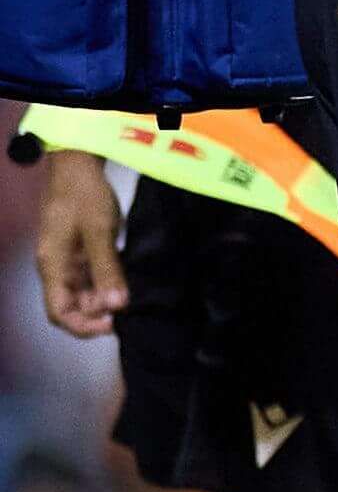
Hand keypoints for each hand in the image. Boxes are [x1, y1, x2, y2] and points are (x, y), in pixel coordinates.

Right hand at [32, 151, 123, 337]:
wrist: (77, 166)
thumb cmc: (84, 194)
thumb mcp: (99, 231)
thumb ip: (107, 269)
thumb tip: (117, 306)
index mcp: (52, 267)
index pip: (59, 313)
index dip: (84, 326)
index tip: (115, 323)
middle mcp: (56, 269)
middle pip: (71, 307)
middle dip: (97, 314)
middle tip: (128, 307)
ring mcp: (67, 261)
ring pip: (82, 295)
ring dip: (104, 300)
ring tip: (130, 296)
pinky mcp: (79, 253)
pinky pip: (90, 279)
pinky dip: (107, 285)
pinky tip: (126, 282)